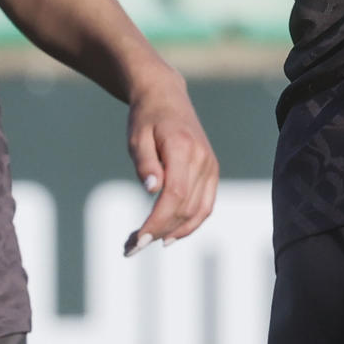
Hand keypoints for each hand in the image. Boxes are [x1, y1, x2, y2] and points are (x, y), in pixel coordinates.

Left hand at [121, 69, 219, 253]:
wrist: (166, 96)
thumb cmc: (146, 117)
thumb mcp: (137, 137)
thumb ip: (145, 163)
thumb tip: (152, 191)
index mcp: (183, 148)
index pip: (174, 195)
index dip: (157, 222)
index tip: (137, 240)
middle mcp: (202, 158)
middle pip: (186, 207)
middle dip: (159, 232)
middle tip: (131, 247)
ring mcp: (210, 165)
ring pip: (199, 211)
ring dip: (175, 233)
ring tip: (147, 243)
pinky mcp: (211, 170)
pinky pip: (206, 205)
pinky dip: (191, 224)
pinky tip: (170, 236)